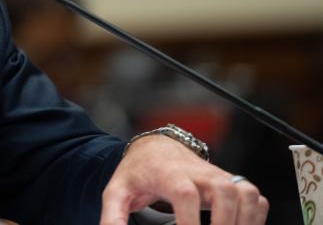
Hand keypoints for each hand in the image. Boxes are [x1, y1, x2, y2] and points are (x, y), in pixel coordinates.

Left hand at [100, 134, 268, 224]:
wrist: (155, 150)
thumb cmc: (137, 173)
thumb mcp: (117, 192)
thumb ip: (112, 216)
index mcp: (170, 174)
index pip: (185, 194)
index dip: (190, 221)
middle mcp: (199, 173)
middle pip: (224, 191)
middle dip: (226, 222)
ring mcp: (218, 176)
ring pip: (245, 192)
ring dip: (245, 221)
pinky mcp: (230, 182)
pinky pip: (254, 198)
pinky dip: (255, 217)